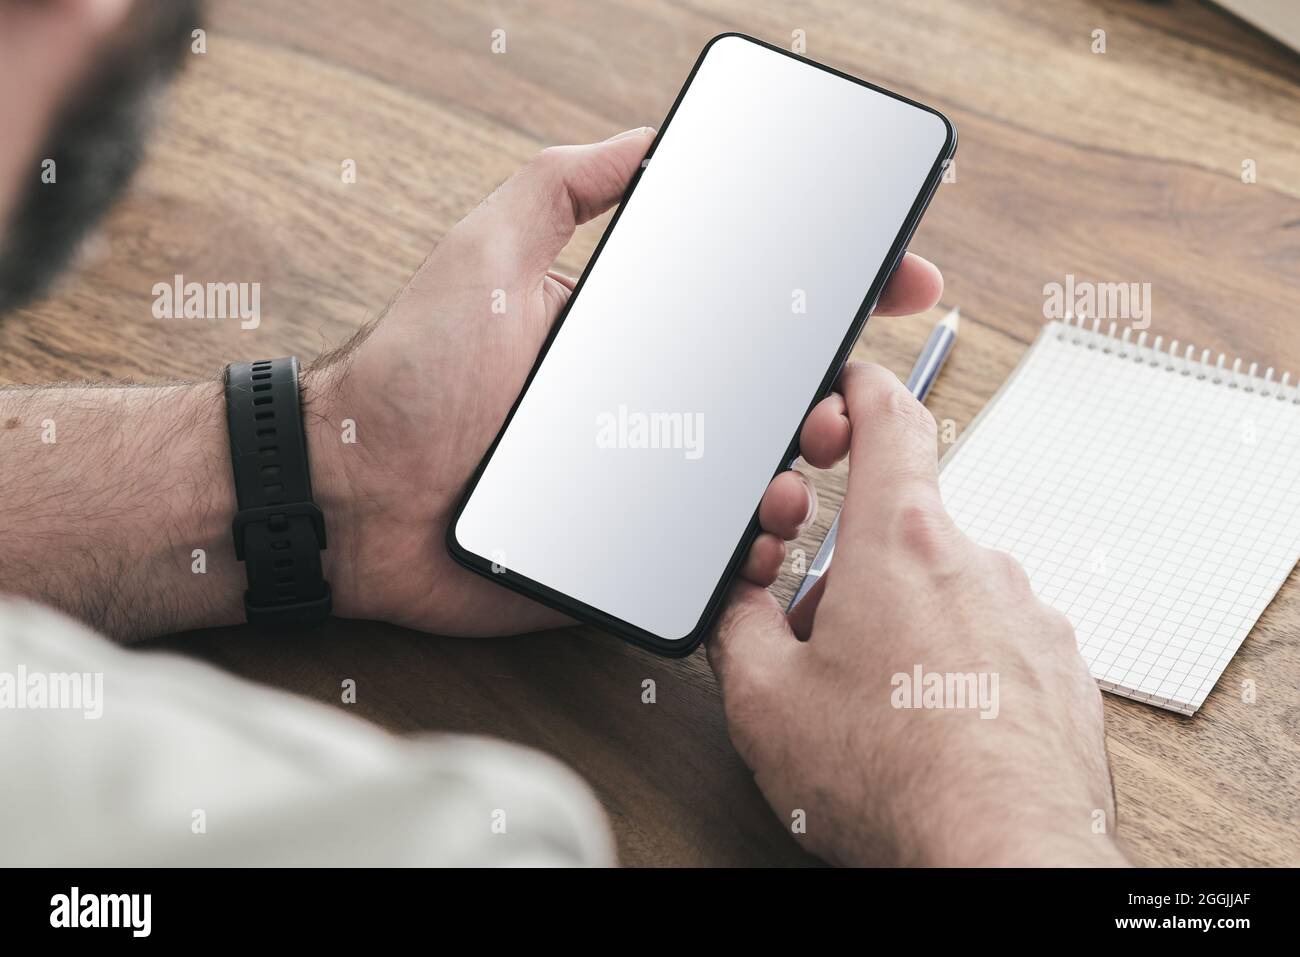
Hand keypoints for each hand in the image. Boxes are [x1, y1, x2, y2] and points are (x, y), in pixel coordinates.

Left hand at [305, 130, 943, 636]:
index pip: (752, 316)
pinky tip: (756, 541)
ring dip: (802, 476)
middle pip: (770, 405)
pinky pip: (704, 561)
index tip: (898, 283)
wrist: (353, 488)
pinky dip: (747, 555)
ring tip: (801, 469)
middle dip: (836, 398)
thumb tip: (645, 138)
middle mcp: (647, 412)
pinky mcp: (623, 555)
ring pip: (753, 485)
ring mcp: (639, 487)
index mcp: (632, 343)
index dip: (832, 300)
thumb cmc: (411, 370)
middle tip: (848, 398)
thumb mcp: (490, 249)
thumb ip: (563, 186)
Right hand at [707, 362, 1125, 866]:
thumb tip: (740, 604)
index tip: (848, 390)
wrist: (1002, 854)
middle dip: (853, 569)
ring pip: (946, 590)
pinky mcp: (1059, 667)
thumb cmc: (894, 778)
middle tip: (823, 637)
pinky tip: (934, 725)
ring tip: (881, 703)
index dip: (862, 389)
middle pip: (900, 526)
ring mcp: (1026, 614)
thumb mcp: (764, 700)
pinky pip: (993, 639)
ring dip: (906, 623)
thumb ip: (737, 626)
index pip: (890, 418)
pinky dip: (958, 664)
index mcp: (898, 543)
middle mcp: (975, 561)